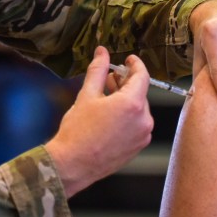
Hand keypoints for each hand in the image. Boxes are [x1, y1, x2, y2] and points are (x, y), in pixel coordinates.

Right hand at [45, 46, 153, 197]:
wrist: (73, 164)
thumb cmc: (78, 131)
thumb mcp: (87, 95)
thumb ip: (98, 70)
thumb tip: (102, 52)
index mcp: (133, 104)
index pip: (142, 76)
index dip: (135, 64)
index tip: (128, 59)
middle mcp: (143, 120)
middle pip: (140, 93)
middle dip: (126, 84)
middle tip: (109, 79)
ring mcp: (142, 136)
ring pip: (138, 109)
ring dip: (126, 100)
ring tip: (106, 98)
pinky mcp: (137, 147)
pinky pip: (136, 125)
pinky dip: (127, 117)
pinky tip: (109, 117)